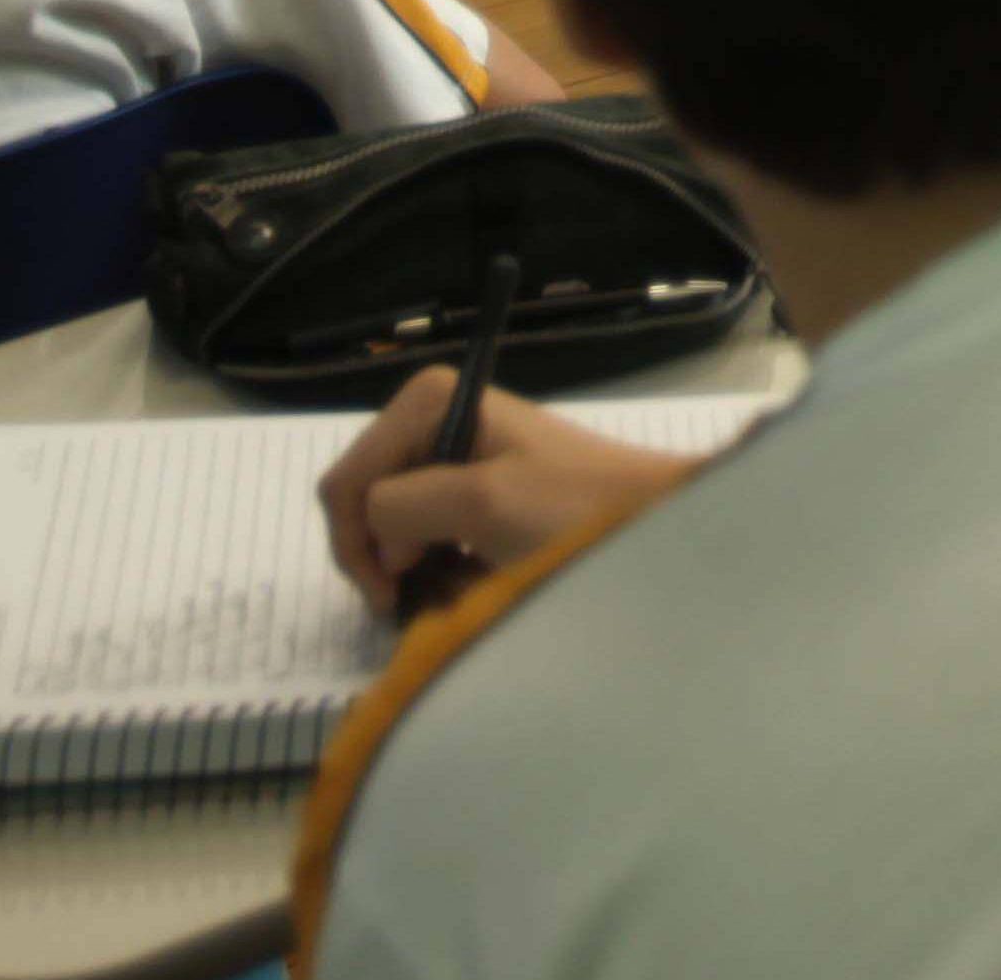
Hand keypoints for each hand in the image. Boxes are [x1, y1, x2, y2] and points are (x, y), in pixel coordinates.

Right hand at [317, 368, 701, 613]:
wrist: (655, 519)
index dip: (358, 545)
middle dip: (385, 558)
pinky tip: (472, 584)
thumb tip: (380, 542)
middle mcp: (433, 418)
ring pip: (392, 528)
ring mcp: (455, 456)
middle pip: (361, 504)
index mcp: (428, 401)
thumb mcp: (481, 500)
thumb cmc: (575, 508)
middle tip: (421, 598)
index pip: (345, 482)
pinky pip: (428, 537)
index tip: (395, 592)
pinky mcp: (477, 492)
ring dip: (414, 569)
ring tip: (456, 592)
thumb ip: (402, 508)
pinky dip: (439, 568)